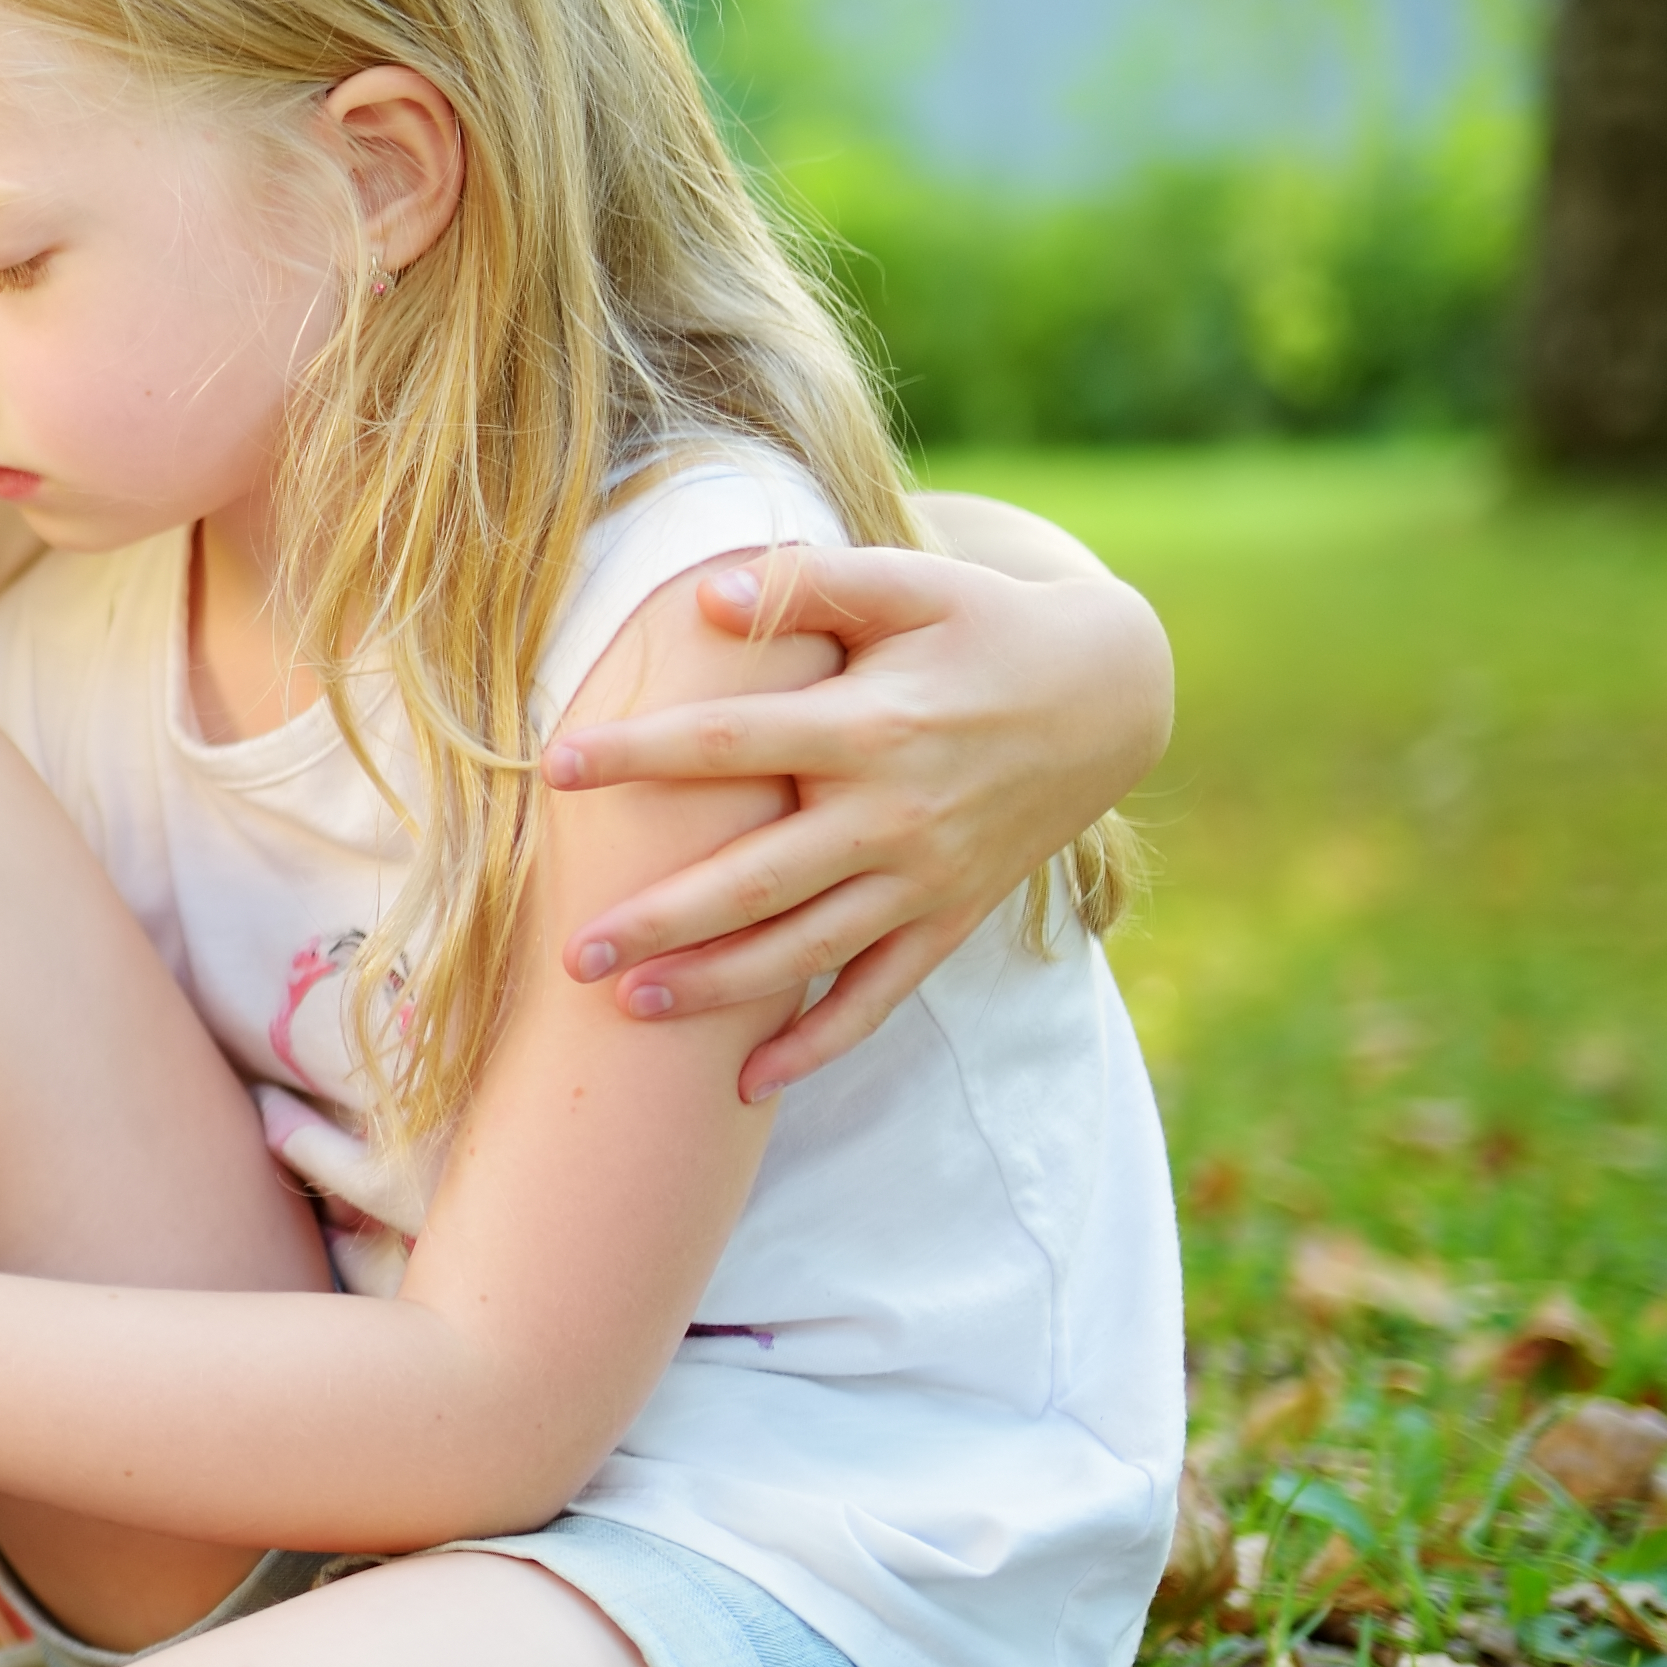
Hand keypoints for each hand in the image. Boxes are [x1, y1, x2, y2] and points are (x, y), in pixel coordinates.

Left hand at [539, 540, 1167, 1099]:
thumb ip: (809, 584)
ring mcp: (925, 878)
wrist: (1110, 697)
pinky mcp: (950, 916)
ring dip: (721, 987)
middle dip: (663, 921)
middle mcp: (895, 815)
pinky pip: (881, 993)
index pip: (733, 741)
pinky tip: (750, 1081)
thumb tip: (703, 598)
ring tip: (632, 1007)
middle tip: (573, 953)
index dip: (643, 754)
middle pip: (760, 879)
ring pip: (809, 949)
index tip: (556, 767)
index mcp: (871, 726)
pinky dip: (821, 1041)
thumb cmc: (985, 626)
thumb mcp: (913, 584)